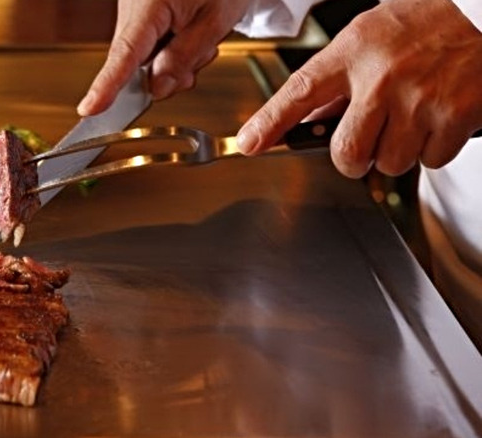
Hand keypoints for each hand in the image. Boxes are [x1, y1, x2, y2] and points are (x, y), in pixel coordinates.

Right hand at [77, 0, 249, 116]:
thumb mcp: (215, 20)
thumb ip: (183, 58)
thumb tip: (155, 89)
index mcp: (149, 4)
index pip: (125, 53)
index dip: (107, 85)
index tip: (90, 108)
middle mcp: (131, 7)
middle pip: (135, 63)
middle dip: (167, 73)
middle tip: (200, 59)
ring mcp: (131, 12)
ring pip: (144, 59)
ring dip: (172, 61)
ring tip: (199, 39)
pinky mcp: (136, 16)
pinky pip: (147, 47)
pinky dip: (169, 51)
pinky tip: (187, 36)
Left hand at [236, 0, 481, 177]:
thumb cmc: (429, 20)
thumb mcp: (371, 35)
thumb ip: (341, 77)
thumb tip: (313, 118)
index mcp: (354, 50)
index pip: (299, 92)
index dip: (270, 123)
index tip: (250, 143)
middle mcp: (382, 76)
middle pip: (346, 151)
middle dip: (352, 159)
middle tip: (364, 145)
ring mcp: (419, 99)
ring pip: (388, 162)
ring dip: (397, 152)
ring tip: (412, 118)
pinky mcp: (455, 116)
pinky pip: (430, 160)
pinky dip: (433, 149)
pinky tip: (439, 118)